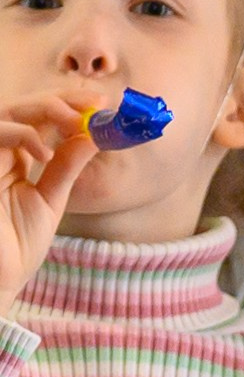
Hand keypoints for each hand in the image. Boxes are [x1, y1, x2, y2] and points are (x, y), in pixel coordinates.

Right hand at [0, 94, 98, 313]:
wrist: (0, 276)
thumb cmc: (18, 245)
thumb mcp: (51, 199)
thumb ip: (67, 167)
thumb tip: (92, 135)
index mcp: (16, 158)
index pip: (41, 119)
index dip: (69, 106)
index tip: (101, 103)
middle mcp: (0, 151)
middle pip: (26, 107)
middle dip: (61, 100)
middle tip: (94, 103)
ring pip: (10, 111)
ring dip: (45, 109)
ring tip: (77, 122)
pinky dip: (23, 135)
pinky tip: (46, 152)